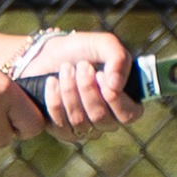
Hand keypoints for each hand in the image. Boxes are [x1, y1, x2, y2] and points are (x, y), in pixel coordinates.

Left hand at [15, 31, 142, 142]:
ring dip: (70, 91)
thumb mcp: (103, 45)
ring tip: (65, 68)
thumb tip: (116, 84)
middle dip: (87, 88)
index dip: (115, 98)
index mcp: (125, 102)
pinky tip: (52, 81)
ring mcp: (86, 128)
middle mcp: (108, 121)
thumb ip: (118, 58)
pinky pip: (59, 123)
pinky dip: (54, 99)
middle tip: (80, 65)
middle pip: (100, 117)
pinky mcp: (62, 131)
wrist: (48, 54)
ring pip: (79, 120)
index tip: (100, 74)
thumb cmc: (82, 51)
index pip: (128, 114)